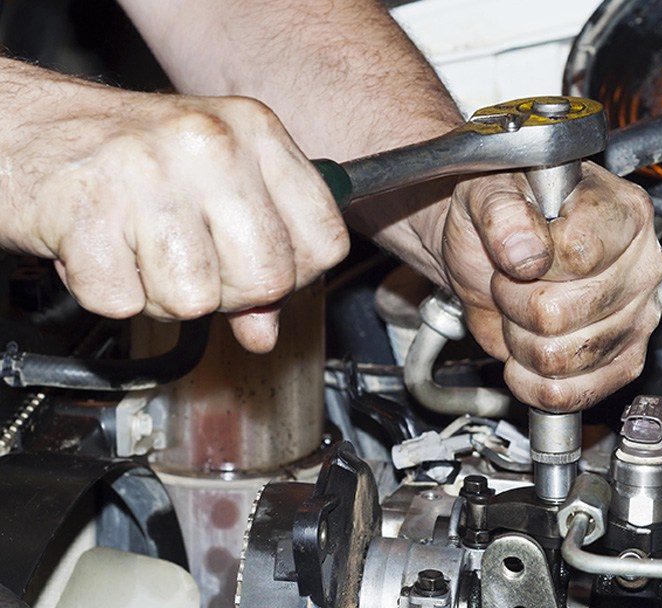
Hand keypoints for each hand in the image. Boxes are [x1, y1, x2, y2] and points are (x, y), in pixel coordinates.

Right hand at [1, 61, 347, 351]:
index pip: (324, 239)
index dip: (296, 276)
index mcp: (255, 132)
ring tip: (140, 251)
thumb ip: (253, 258)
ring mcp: (148, 171)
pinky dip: (110, 292)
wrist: (27, 129)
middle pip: (269, 277)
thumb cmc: (128, 159)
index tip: (261, 270)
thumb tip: (266, 332)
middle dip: (230, 295)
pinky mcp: (87, 207)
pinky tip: (102, 250)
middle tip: (189, 265)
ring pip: (197, 299)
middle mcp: (211, 143)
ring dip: (163, 295)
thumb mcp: (213, 191)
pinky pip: (125, 302)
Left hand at [440, 163, 661, 411]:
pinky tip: (525, 354)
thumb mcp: (487, 193)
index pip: (577, 256)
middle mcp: (639, 264)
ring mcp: (635, 315)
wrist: (487, 251)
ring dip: (521, 341)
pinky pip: (576, 393)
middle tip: (512, 282)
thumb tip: (526, 253)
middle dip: (516, 304)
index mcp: (621, 212)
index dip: (529, 264)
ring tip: (522, 311)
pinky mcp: (622, 358)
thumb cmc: (498, 217)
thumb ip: (503, 213)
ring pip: (561, 359)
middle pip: (562, 314)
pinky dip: (534, 382)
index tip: (515, 253)